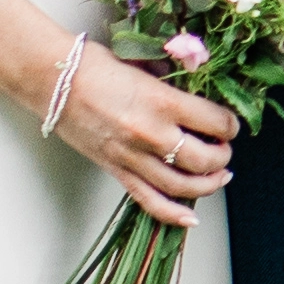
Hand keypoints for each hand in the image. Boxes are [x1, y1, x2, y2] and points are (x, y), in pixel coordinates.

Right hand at [52, 53, 239, 225]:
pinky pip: (149, 200)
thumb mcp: (144, 66)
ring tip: (218, 177)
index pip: (215, 122)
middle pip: (205, 160)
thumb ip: (173, 83)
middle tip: (225, 150)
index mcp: (162, 102)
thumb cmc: (95, 66)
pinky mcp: (116, 170)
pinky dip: (173, 214)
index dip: (230, 125)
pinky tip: (191, 218)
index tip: (230, 124)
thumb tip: (199, 90)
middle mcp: (151, 134)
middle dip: (223, 157)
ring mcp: (132, 157)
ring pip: (182, 186)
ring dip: (208, 185)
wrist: (53, 80)